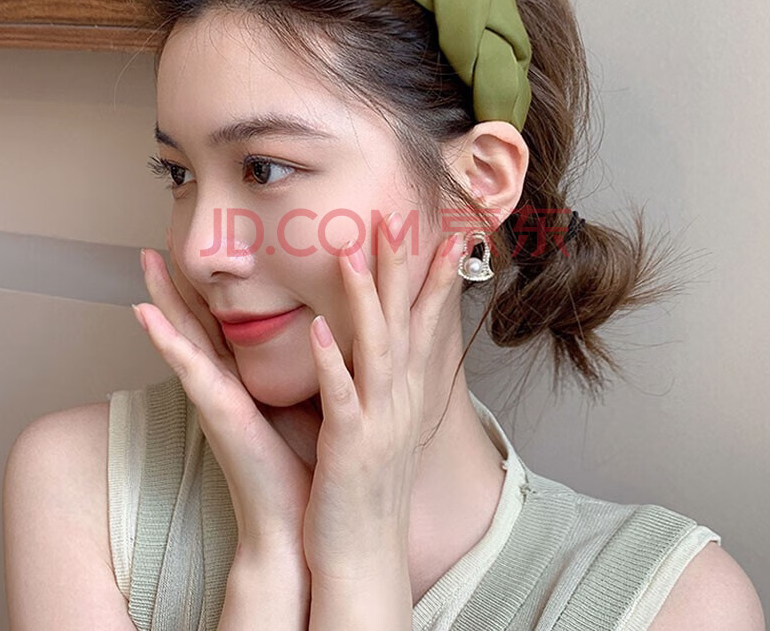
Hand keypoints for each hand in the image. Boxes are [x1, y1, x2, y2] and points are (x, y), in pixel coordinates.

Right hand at [131, 228, 314, 558]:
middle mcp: (224, 382)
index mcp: (244, 378)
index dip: (208, 286)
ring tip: (144, 259)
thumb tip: (330, 331)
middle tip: (156, 238)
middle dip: (176, 281)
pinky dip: (165, 342)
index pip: (222, 321)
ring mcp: (215, 396)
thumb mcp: (305, 400)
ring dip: (161, 297)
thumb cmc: (302, 461)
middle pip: (196, 319)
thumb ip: (306, 368)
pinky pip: (188, 369)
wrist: (297, 520)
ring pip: (183, 335)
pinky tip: (144, 315)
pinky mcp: (217, 412)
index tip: (202, 249)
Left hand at [301, 213, 464, 580]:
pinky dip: (333, 361)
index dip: (438, 279)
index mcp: (406, 392)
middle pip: (406, 322)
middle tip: (399, 219)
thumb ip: (389, 383)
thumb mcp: (389, 424)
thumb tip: (391, 349)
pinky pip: (342, 396)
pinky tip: (320, 328)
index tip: (449, 238)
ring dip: (366, 299)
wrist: (365, 550)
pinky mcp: (351, 445)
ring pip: (376, 347)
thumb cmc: (370, 484)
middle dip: (404, 269)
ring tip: (352, 253)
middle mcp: (400, 399)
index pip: (427, 324)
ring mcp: (378, 420)